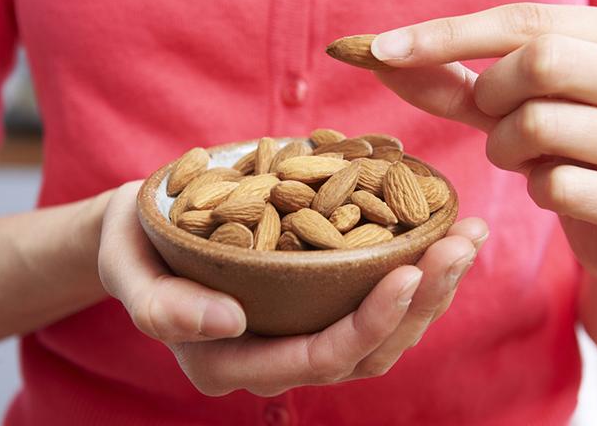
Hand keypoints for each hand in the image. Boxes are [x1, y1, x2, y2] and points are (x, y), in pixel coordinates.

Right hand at [98, 182, 487, 395]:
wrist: (144, 233)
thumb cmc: (136, 246)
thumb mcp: (128, 270)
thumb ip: (163, 306)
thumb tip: (229, 321)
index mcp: (230, 363)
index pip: (315, 358)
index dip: (369, 322)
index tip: (410, 268)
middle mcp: (274, 358)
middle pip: (366, 353)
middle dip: (422, 302)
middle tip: (462, 242)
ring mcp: (299, 335)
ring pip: (383, 336)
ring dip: (433, 289)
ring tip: (468, 235)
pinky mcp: (315, 306)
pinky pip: (375, 306)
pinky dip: (416, 274)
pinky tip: (441, 233)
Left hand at [371, 3, 596, 281]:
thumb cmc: (573, 149)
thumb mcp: (523, 105)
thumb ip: (462, 82)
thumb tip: (385, 56)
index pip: (528, 20)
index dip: (448, 33)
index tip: (381, 49)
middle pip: (540, 61)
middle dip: (492, 95)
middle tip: (497, 118)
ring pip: (539, 125)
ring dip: (505, 147)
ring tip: (529, 158)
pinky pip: (555, 186)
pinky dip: (535, 189)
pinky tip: (556, 191)